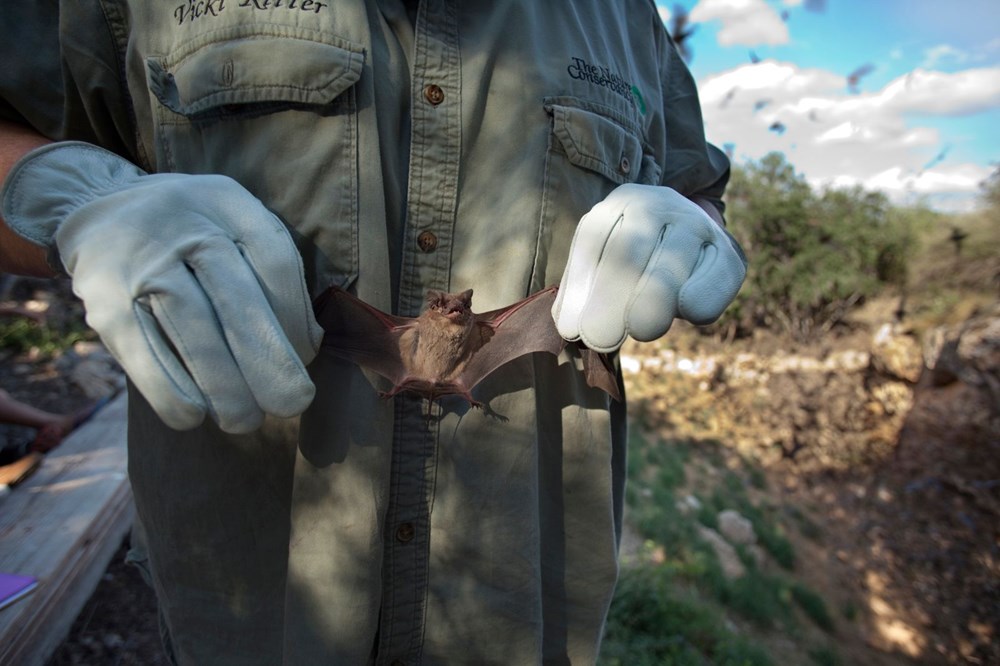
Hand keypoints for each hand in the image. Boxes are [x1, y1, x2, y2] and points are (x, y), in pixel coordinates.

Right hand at [3, 143, 321, 432]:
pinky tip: (193, 416)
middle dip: (269, 360)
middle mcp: (184, 224)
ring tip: (245, 420)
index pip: (274, 261)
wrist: (102, 213)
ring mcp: (141, 261)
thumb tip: (307, 346)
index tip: (304, 357)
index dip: (295, 317)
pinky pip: (143, 350)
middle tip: (291, 404)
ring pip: (194, 327)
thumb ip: (273, 274)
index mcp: (227, 204)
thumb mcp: (236, 227)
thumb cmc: (193, 235)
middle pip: (237, 298)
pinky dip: (170, 390)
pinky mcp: (104, 299)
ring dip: (225, 385)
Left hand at [552, 184, 745, 352]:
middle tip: (600, 338)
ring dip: (656, 297)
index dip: (581, 288)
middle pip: (630, 250)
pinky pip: (716, 277)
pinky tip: (690, 313)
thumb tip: (567, 326)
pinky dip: (703, 296)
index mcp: (619, 205)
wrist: (689, 232)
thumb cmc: (635, 257)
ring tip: (641, 330)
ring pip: (673, 262)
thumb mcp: (603, 261)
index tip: (571, 330)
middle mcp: (658, 206)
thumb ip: (582, 291)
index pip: (593, 242)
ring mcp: (696, 225)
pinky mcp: (729, 252)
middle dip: (612, 296)